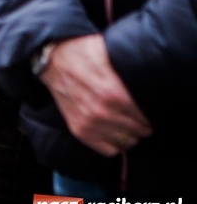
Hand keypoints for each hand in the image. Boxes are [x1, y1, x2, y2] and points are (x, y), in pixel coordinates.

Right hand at [39, 34, 152, 155]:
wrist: (52, 60)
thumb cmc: (83, 54)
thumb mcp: (111, 55)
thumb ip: (130, 70)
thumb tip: (151, 78)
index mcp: (114, 94)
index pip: (146, 116)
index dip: (152, 111)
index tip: (151, 106)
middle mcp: (102, 113)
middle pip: (139, 130)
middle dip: (143, 123)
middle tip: (141, 115)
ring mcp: (89, 124)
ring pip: (126, 142)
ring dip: (131, 134)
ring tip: (130, 124)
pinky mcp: (78, 129)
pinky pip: (108, 149)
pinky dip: (116, 144)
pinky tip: (116, 131)